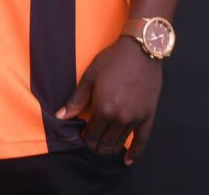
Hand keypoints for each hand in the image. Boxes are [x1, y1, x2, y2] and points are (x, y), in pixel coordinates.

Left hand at [54, 35, 161, 165]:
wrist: (141, 50)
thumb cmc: (112, 60)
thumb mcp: (90, 76)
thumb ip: (76, 100)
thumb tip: (60, 117)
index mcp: (103, 109)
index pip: (91, 135)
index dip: (85, 138)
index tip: (83, 135)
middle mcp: (119, 118)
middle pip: (105, 142)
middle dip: (97, 145)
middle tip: (93, 142)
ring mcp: (135, 119)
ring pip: (120, 142)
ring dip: (111, 148)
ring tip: (105, 147)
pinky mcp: (148, 116)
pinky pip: (142, 140)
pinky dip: (135, 152)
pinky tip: (127, 160)